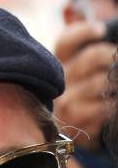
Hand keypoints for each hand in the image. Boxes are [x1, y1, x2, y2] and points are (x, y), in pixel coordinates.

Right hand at [54, 21, 114, 147]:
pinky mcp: (78, 123)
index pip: (66, 41)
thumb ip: (86, 59)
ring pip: (101, 83)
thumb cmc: (79, 99)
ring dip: (116, 82)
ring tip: (116, 85)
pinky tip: (113, 104)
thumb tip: (111, 47)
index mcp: (56, 67)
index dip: (84, 32)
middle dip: (113, 55)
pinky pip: (105, 107)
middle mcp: (58, 85)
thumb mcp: (76, 77)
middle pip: (91, 58)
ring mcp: (66, 105)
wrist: (68, 137)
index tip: (101, 30)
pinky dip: (114, 105)